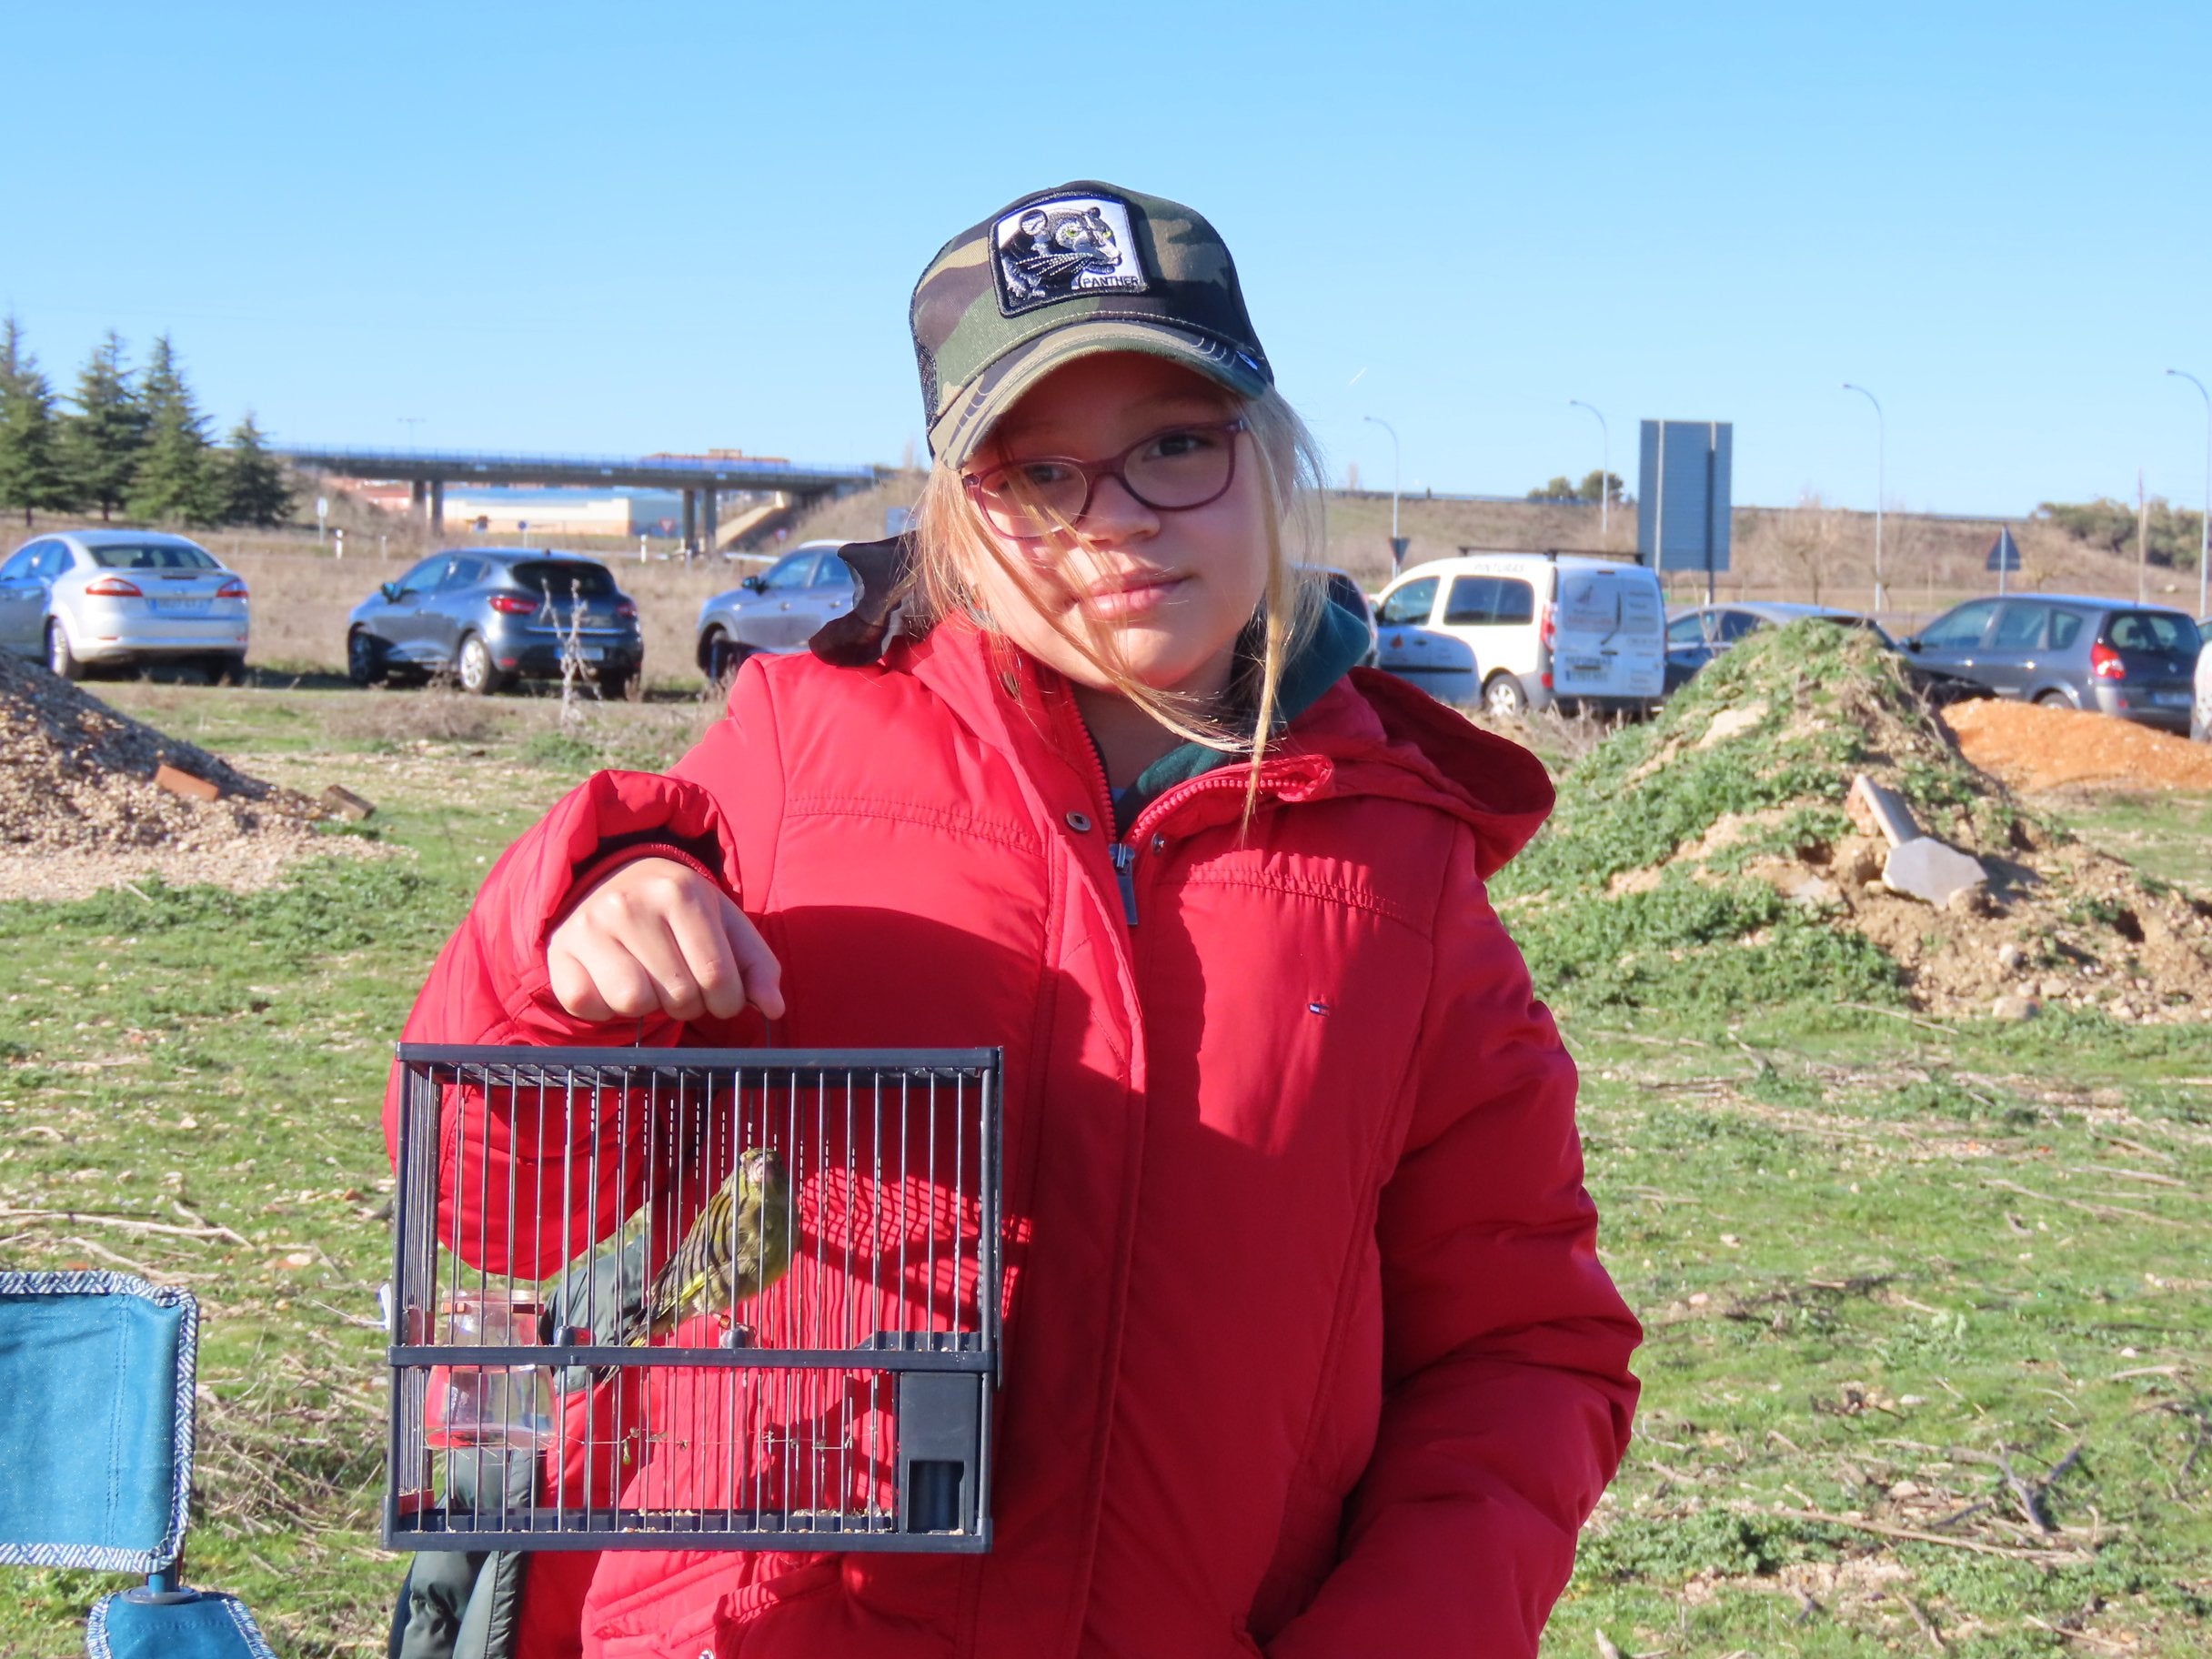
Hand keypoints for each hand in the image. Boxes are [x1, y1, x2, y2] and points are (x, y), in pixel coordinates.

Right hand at [546, 858, 785, 1024]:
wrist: (611, 880)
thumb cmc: (679, 913)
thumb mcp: (726, 925)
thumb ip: (757, 966)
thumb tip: (773, 1008)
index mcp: (681, 892)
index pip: (717, 978)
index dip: (726, 1003)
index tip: (721, 996)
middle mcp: (631, 903)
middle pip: (678, 996)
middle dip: (689, 1004)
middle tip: (681, 984)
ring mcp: (590, 926)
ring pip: (632, 1002)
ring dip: (648, 1007)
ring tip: (649, 983)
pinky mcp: (560, 951)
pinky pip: (587, 1005)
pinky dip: (605, 1008)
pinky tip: (613, 984)